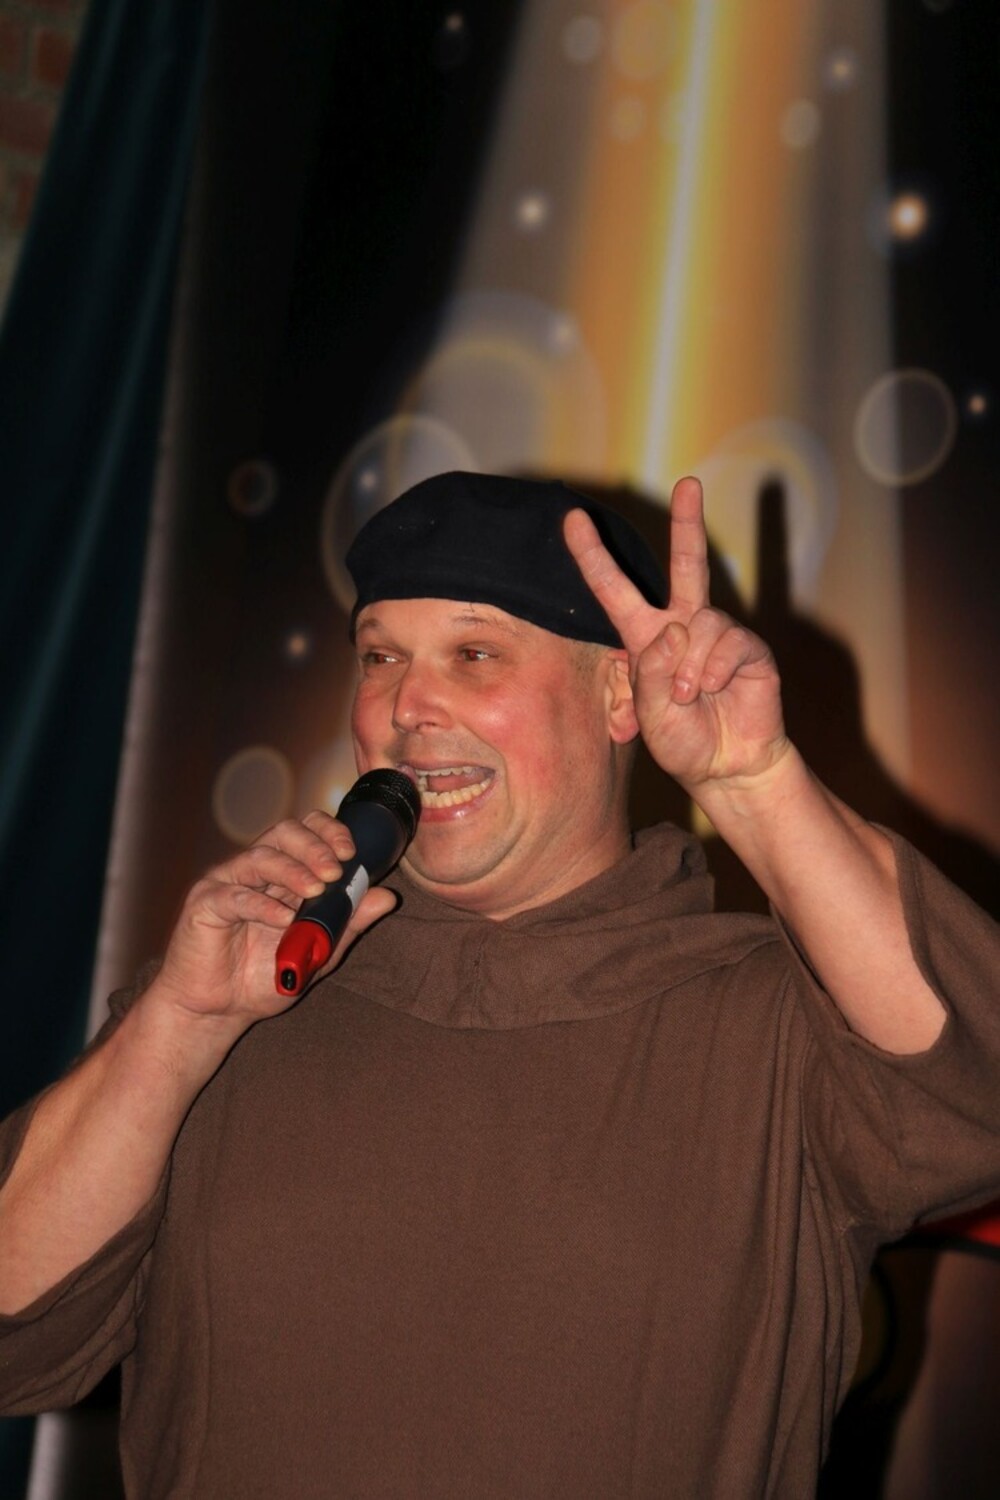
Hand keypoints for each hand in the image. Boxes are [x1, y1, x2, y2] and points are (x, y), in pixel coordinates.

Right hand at [151, 812, 396, 1028]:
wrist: (221, 1010)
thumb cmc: (266, 976)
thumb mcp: (319, 951)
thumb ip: (349, 922)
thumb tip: (387, 896)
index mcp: (284, 873)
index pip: (307, 831)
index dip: (329, 832)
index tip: (351, 852)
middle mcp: (256, 870)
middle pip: (284, 832)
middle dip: (314, 847)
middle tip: (334, 870)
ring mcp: (227, 883)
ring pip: (260, 857)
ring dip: (292, 871)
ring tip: (315, 890)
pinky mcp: (205, 904)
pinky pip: (234, 896)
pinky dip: (262, 905)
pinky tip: (283, 919)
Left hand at [564, 476, 788, 792]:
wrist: (727, 767)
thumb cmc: (683, 741)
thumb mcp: (647, 713)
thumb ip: (650, 672)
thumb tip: (674, 629)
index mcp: (647, 638)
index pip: (614, 590)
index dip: (592, 556)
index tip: (573, 519)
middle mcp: (683, 626)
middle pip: (686, 564)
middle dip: (688, 523)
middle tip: (689, 484)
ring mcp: (718, 634)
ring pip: (699, 623)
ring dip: (689, 668)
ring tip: (690, 697)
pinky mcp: (749, 648)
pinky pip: (727, 641)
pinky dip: (714, 669)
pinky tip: (715, 689)